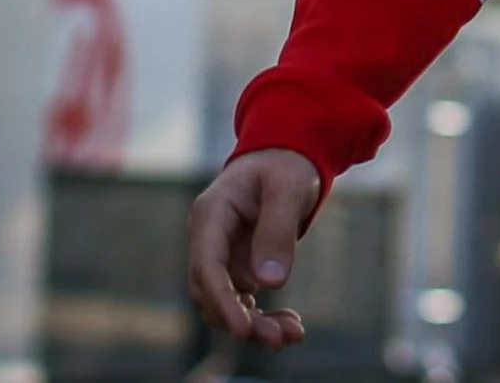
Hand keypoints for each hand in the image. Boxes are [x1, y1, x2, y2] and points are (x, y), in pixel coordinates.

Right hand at [189, 149, 319, 348]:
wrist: (284, 159)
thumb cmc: (285, 167)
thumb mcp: (288, 188)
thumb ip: (278, 230)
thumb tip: (270, 283)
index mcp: (211, 214)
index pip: (207, 266)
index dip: (222, 301)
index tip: (242, 330)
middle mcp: (208, 239)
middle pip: (212, 292)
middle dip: (242, 320)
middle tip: (279, 339)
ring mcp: (220, 256)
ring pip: (226, 303)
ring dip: (255, 324)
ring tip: (292, 335)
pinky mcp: (235, 267)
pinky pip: (242, 301)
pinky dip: (263, 316)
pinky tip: (291, 325)